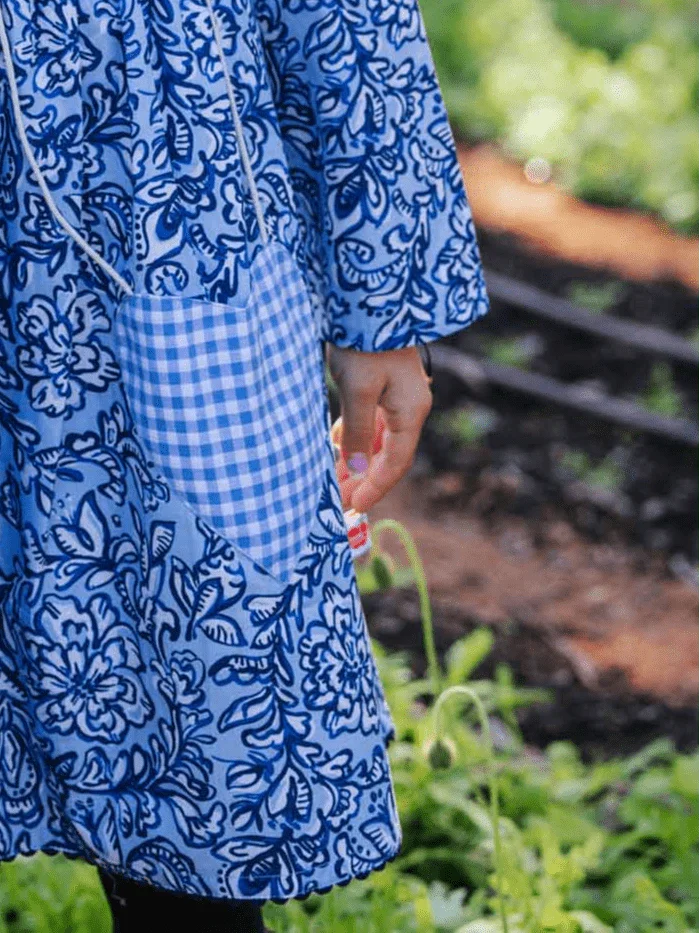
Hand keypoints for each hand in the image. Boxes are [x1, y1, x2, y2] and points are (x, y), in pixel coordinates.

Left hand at [326, 344, 432, 512]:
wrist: (369, 297)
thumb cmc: (364, 343)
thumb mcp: (357, 392)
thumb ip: (359, 434)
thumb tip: (358, 472)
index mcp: (409, 412)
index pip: (395, 464)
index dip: (374, 489)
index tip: (352, 508)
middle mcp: (408, 407)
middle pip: (388, 455)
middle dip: (363, 480)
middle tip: (338, 502)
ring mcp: (397, 395)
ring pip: (378, 440)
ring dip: (358, 461)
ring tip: (335, 481)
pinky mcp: (382, 384)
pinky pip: (371, 421)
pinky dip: (355, 438)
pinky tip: (337, 446)